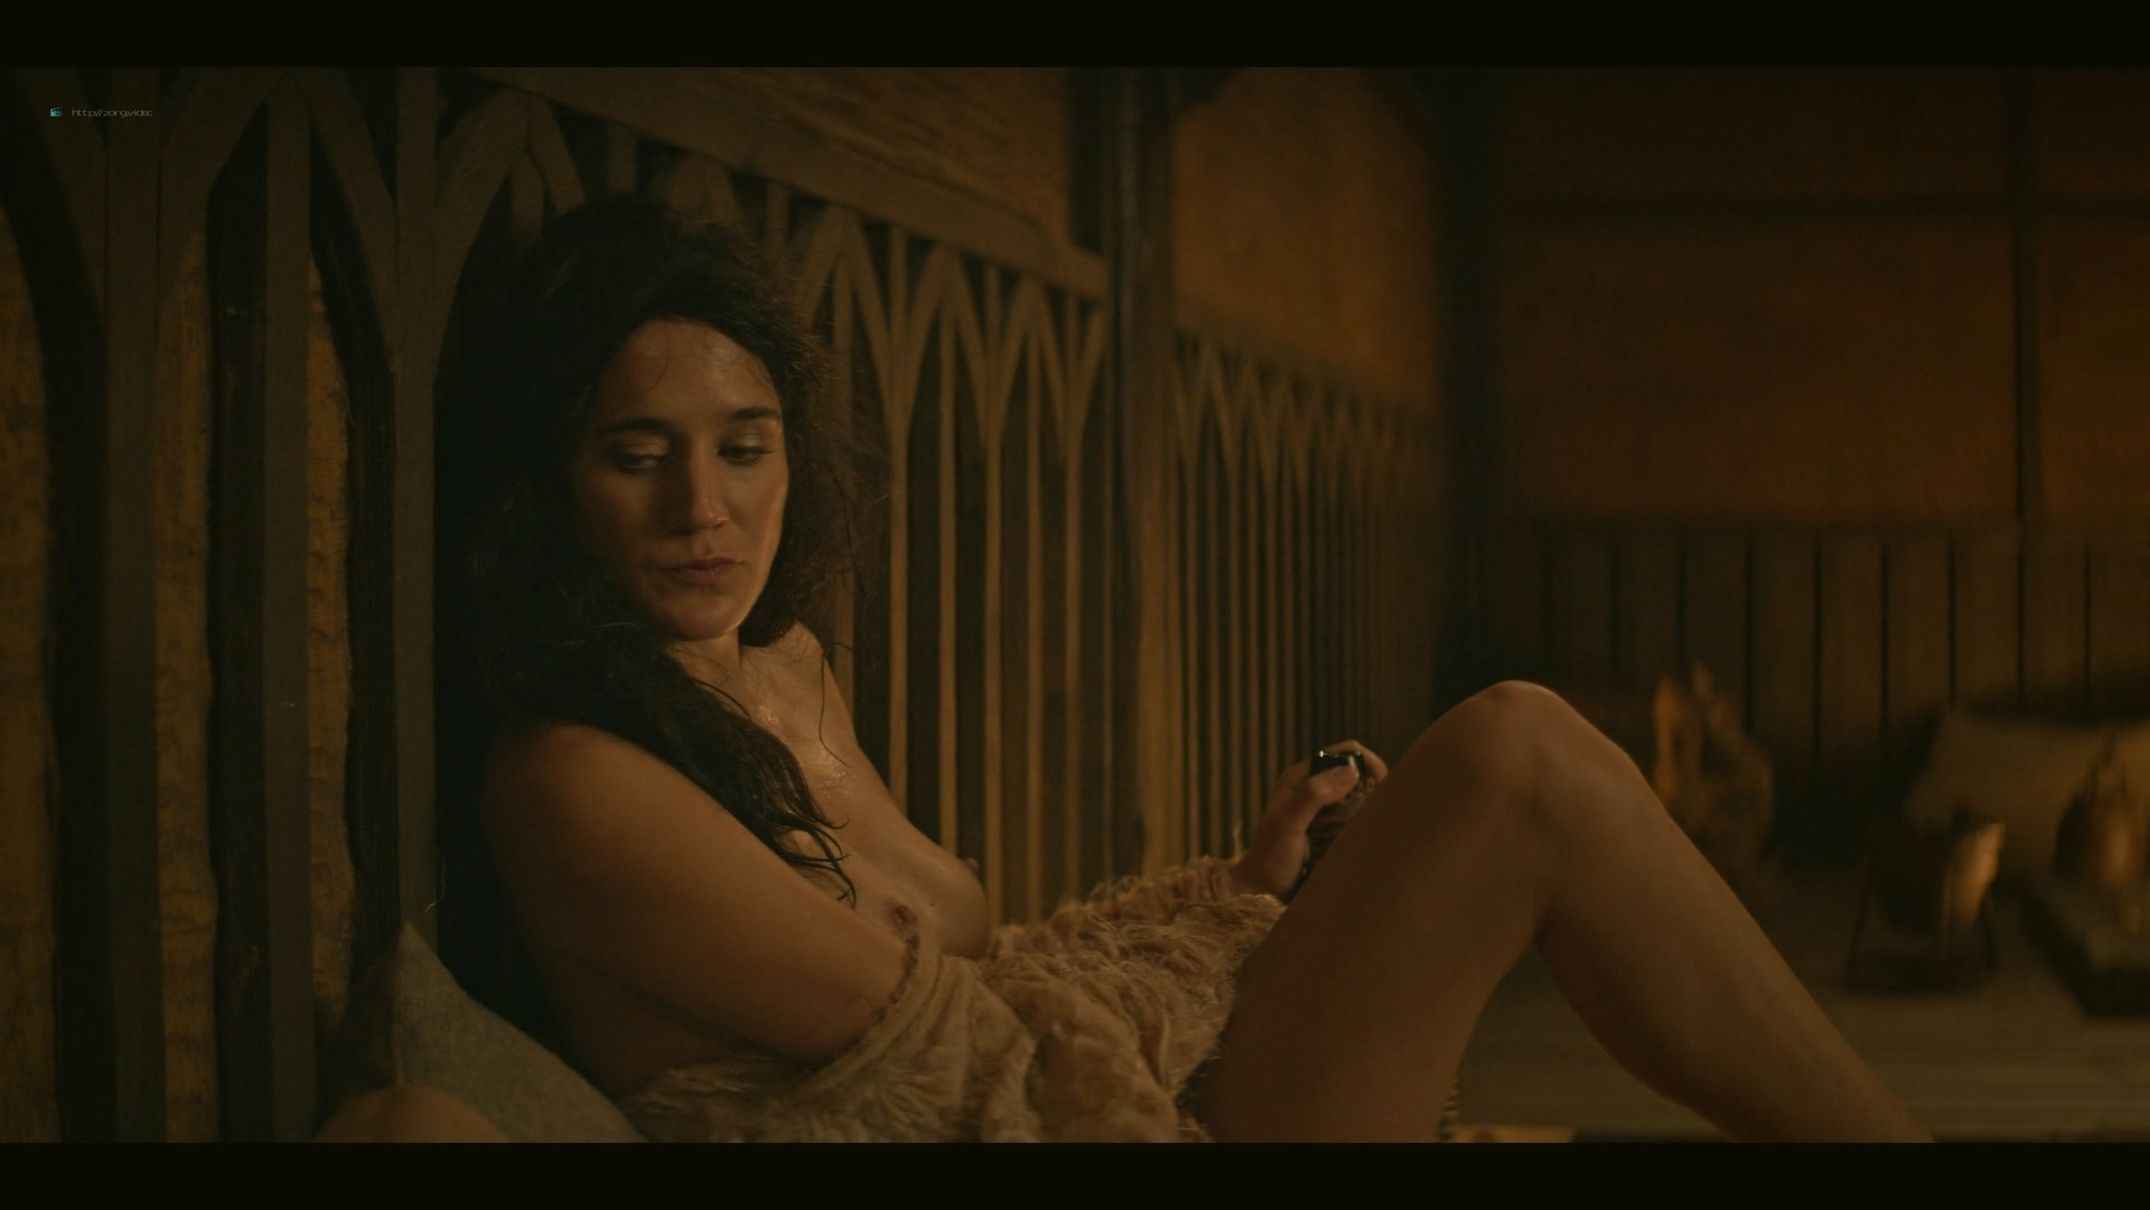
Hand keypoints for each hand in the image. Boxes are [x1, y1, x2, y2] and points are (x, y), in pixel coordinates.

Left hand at [1229, 739, 1389, 897]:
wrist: (1263, 891)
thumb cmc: (1271, 857)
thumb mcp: (1288, 823)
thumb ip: (1314, 794)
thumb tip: (1351, 771)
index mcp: (1301, 777)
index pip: (1343, 753)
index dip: (1366, 761)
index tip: (1382, 782)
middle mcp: (1313, 788)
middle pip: (1356, 775)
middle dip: (1371, 788)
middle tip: (1371, 814)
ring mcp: (1323, 809)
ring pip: (1359, 798)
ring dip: (1367, 810)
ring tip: (1361, 830)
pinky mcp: (1331, 829)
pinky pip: (1356, 820)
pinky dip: (1362, 827)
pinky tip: (1358, 841)